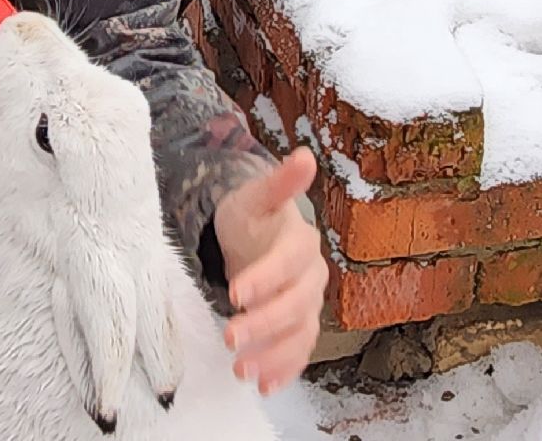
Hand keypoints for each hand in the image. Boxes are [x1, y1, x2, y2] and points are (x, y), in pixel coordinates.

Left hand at [213, 147, 325, 395]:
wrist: (254, 238)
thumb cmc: (253, 218)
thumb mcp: (257, 196)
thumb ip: (279, 182)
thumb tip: (304, 155)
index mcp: (302, 243)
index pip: (289, 262)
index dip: (266, 278)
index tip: (237, 293)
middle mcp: (312, 278)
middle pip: (296, 305)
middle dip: (264, 324)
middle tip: (229, 337)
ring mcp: (307, 306)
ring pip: (299, 334)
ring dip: (273, 355)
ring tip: (242, 370)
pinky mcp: (298, 329)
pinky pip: (298, 353)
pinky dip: (284, 370)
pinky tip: (264, 386)